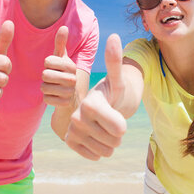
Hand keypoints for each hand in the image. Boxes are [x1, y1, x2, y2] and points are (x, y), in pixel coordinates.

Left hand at [41, 26, 77, 107]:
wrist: (72, 96)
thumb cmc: (63, 73)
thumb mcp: (62, 58)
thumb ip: (61, 43)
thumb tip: (64, 27)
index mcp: (71, 66)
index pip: (48, 61)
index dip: (47, 64)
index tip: (53, 66)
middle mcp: (73, 79)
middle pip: (45, 75)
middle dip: (45, 77)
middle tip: (53, 78)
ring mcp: (70, 92)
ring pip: (44, 87)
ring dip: (45, 87)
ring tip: (54, 86)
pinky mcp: (65, 104)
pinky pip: (46, 99)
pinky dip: (47, 98)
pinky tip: (55, 96)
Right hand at [65, 34, 126, 160]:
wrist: (99, 106)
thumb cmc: (112, 92)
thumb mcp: (118, 80)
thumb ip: (115, 61)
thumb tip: (113, 36)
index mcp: (90, 104)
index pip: (120, 128)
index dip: (124, 124)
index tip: (115, 111)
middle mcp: (75, 117)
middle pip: (114, 142)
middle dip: (117, 134)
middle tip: (110, 121)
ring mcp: (71, 131)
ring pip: (106, 151)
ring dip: (110, 143)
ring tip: (104, 128)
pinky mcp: (69, 142)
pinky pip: (95, 156)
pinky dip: (99, 151)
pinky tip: (96, 137)